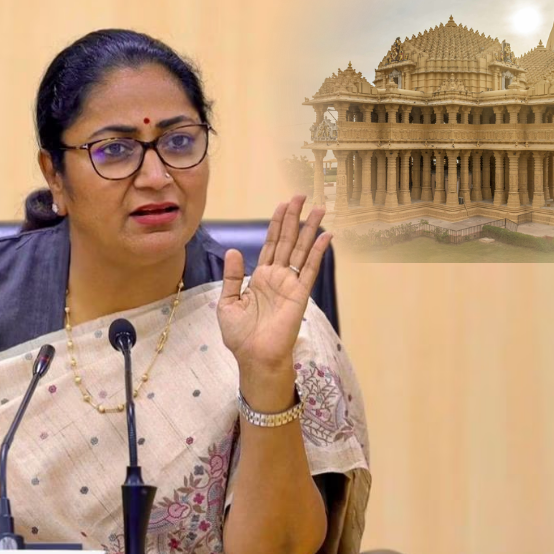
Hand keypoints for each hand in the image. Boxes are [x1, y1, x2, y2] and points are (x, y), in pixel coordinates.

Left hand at [218, 194, 330, 392]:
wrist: (253, 356)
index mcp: (259, 277)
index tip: (283, 205)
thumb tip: (233, 250)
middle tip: (301, 196)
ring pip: (301, 250)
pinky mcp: (300, 293)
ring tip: (319, 208)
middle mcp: (277, 276)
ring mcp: (290, 283)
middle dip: (294, 218)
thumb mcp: (227, 302)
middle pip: (287, 240)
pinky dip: (318, 252)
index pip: (270, 244)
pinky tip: (326, 236)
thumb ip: (232, 276)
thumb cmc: (240, 335)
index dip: (276, 224)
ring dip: (309, 229)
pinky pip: (310, 269)